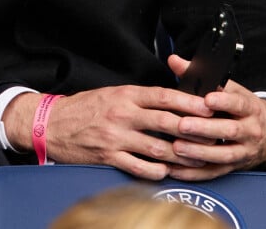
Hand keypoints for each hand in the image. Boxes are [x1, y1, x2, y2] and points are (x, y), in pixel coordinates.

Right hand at [3, 83, 213, 180]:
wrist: (52, 123)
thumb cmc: (84, 107)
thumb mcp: (111, 93)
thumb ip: (138, 98)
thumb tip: (168, 101)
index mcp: (125, 94)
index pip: (163, 96)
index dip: (188, 102)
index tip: (207, 105)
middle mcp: (123, 114)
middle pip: (166, 122)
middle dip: (193, 129)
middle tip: (213, 134)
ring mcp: (117, 137)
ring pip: (158, 148)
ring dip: (180, 155)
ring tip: (198, 158)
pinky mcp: (110, 157)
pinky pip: (140, 167)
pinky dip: (157, 171)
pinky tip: (167, 171)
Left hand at [166, 54, 265, 179]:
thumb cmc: (241, 107)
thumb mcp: (229, 88)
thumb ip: (200, 75)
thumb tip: (175, 61)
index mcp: (249, 108)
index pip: (238, 103)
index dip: (223, 101)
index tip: (207, 100)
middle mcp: (249, 130)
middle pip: (229, 130)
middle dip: (205, 129)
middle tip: (183, 125)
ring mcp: (243, 151)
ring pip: (223, 155)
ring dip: (199, 153)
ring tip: (178, 147)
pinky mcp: (234, 168)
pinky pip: (214, 172)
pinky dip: (195, 172)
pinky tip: (177, 168)